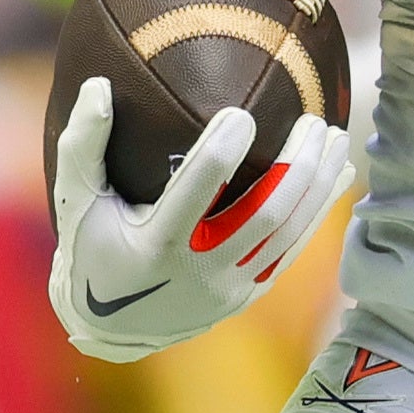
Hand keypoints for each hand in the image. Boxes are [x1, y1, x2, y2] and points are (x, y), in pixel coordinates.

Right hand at [47, 79, 349, 362]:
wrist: (113, 326)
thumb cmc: (91, 247)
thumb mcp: (76, 199)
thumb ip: (83, 144)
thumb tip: (99, 86)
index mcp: (156, 244)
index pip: (195, 193)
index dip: (220, 154)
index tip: (242, 113)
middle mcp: (199, 270)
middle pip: (264, 213)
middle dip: (297, 166)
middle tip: (315, 120)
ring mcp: (229, 287)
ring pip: (287, 231)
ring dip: (318, 184)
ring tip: (337, 138)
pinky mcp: (248, 293)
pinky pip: (291, 249)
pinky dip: (317, 211)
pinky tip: (337, 175)